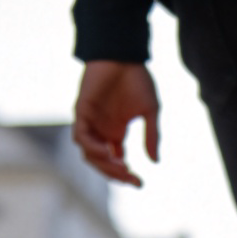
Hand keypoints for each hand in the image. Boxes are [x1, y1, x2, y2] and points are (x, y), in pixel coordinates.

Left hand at [73, 61, 159, 186]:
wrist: (123, 53)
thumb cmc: (136, 78)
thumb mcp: (150, 111)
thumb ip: (151, 136)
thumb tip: (155, 162)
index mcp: (115, 132)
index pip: (117, 162)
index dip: (126, 175)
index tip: (140, 183)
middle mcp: (101, 130)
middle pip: (102, 163)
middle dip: (116, 174)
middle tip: (131, 178)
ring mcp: (90, 122)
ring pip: (89, 154)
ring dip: (103, 164)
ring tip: (120, 166)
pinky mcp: (81, 111)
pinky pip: (81, 137)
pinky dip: (93, 148)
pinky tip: (108, 152)